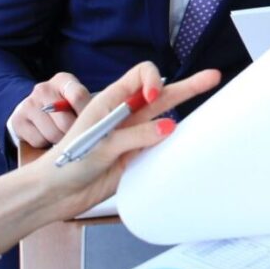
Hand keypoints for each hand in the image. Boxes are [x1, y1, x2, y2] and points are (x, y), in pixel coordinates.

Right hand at [7, 72, 91, 148]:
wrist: (34, 111)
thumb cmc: (65, 108)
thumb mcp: (77, 101)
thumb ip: (91, 107)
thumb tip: (109, 123)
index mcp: (63, 80)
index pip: (79, 96)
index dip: (87, 115)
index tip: (93, 127)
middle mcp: (43, 89)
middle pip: (66, 120)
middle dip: (74, 134)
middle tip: (78, 137)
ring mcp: (28, 104)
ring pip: (52, 134)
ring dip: (60, 141)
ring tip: (61, 136)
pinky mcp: (17, 120)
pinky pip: (38, 141)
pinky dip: (45, 144)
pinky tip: (46, 137)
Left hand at [21, 63, 219, 220]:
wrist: (56, 193)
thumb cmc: (66, 162)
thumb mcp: (100, 144)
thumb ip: (135, 135)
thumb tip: (169, 126)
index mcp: (111, 101)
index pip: (141, 76)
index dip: (154, 80)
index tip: (155, 96)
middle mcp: (124, 115)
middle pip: (161, 94)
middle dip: (187, 85)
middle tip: (213, 77)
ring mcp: (132, 136)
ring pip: (164, 118)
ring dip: (185, 110)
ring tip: (212, 102)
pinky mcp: (136, 157)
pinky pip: (161, 145)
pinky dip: (175, 141)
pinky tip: (190, 138)